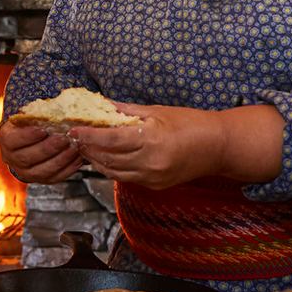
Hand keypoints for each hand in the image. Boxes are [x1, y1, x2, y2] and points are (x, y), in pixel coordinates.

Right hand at [0, 118, 82, 183]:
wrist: (32, 140)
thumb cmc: (33, 123)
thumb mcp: (30, 116)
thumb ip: (38, 114)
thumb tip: (55, 107)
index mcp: (7, 140)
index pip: (13, 141)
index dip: (28, 136)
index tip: (43, 129)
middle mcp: (12, 159)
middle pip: (28, 158)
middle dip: (48, 148)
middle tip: (64, 138)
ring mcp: (26, 172)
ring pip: (41, 171)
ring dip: (60, 159)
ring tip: (74, 147)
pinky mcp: (41, 180)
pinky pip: (54, 178)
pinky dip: (68, 169)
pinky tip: (77, 158)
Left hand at [65, 103, 217, 189]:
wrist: (217, 147)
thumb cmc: (190, 123)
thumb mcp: (157, 111)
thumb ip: (127, 111)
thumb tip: (102, 105)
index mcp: (151, 140)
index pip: (110, 139)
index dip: (88, 136)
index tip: (74, 130)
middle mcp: (150, 162)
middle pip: (108, 158)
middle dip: (88, 148)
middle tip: (74, 138)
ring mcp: (152, 177)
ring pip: (113, 172)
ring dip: (97, 161)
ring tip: (85, 149)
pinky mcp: (155, 186)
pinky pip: (126, 178)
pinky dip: (112, 169)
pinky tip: (104, 159)